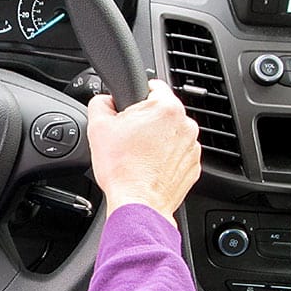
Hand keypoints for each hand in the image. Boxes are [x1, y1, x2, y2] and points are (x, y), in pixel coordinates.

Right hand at [86, 79, 200, 225]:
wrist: (138, 205)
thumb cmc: (122, 170)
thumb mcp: (98, 127)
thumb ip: (100, 102)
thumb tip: (105, 100)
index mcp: (166, 108)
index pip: (153, 85)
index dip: (135, 96)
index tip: (128, 110)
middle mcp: (185, 124)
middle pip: (162, 112)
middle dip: (145, 121)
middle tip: (127, 138)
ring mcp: (192, 147)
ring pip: (170, 133)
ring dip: (156, 140)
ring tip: (137, 156)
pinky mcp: (193, 166)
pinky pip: (177, 154)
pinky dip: (164, 158)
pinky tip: (148, 167)